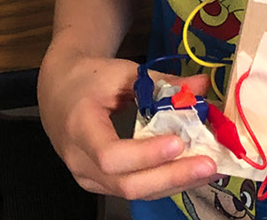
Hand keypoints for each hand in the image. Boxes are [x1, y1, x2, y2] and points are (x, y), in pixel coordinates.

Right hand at [38, 44, 215, 199]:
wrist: (58, 91)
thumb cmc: (88, 78)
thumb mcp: (122, 72)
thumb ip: (161, 82)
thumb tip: (202, 84)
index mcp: (80, 127)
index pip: (111, 155)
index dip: (145, 154)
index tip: (179, 143)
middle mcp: (80, 161)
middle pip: (126, 185)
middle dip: (171, 177)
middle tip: (208, 165)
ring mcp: (89, 178)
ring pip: (133, 193)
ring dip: (173, 183)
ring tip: (208, 170)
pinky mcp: (101, 184)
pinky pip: (134, 190)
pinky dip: (163, 182)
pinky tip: (189, 171)